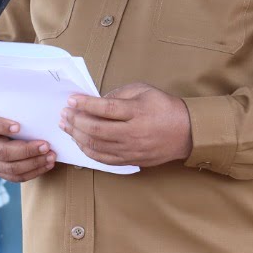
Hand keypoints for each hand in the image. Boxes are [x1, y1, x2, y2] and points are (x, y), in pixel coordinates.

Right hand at [0, 106, 55, 181]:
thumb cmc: (2, 113)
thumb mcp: (3, 106)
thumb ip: (13, 107)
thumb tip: (35, 107)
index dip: (1, 126)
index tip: (19, 126)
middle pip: (2, 152)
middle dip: (26, 150)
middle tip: (46, 145)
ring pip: (10, 168)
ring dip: (34, 163)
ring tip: (51, 156)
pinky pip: (16, 177)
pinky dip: (34, 172)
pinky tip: (47, 165)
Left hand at [60, 83, 192, 168]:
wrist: (187, 133)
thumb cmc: (165, 108)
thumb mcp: (144, 91)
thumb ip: (119, 94)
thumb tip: (96, 102)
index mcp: (137, 112)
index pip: (105, 109)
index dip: (85, 105)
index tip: (71, 100)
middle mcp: (133, 133)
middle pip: (96, 130)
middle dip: (76, 121)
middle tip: (64, 113)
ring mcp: (131, 149)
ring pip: (97, 146)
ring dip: (77, 136)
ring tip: (67, 126)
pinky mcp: (131, 160)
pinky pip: (104, 159)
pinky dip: (88, 151)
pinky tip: (80, 142)